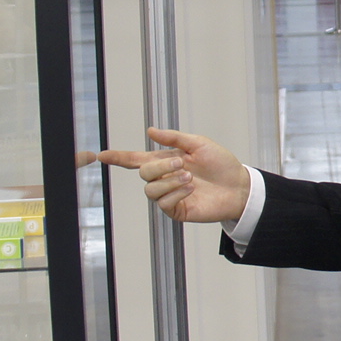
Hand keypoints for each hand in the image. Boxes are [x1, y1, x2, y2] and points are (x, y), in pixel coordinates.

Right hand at [95, 127, 250, 224]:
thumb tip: (151, 130)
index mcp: (166, 160)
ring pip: (150, 189)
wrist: (238, 186)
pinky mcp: (177, 210)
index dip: (119, 157)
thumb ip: (174, 138)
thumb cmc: (221, 164)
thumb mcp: (199, 144)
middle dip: (160, 166)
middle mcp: (164, 178)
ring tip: (190, 178)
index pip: (136, 159)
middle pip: (143, 172)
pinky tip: (190, 189)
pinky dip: (176, 193)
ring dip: (169, 181)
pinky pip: (163, 203)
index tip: (101, 155)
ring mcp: (169, 195)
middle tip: (181, 163)